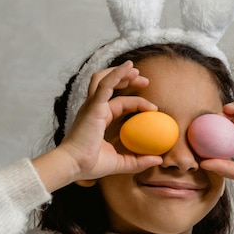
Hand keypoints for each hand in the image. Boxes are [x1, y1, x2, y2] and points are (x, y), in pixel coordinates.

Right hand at [58, 61, 163, 181]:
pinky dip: (116, 74)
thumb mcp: (120, 163)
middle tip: (145, 81)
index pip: (119, 103)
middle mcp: (94, 109)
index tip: (153, 109)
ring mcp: (92, 106)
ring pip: (105, 79)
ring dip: (121, 73)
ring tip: (136, 71)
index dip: (136, 102)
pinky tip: (128, 67)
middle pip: (111, 86)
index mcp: (99, 118)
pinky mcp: (93, 106)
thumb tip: (159, 159)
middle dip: (128, 79)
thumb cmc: (90, 165)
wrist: (74, 165)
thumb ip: (139, 161)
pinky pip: (105, 84)